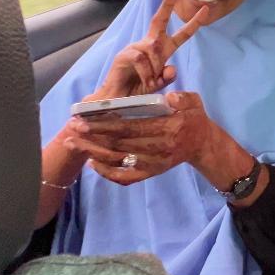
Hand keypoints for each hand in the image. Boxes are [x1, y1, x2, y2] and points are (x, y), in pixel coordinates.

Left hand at [66, 91, 219, 185]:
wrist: (202, 145)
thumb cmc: (194, 119)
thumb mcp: (194, 102)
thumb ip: (183, 99)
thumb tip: (168, 97)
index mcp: (168, 130)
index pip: (130, 128)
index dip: (105, 125)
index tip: (85, 120)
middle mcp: (158, 149)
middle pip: (118, 145)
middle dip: (92, 137)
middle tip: (72, 129)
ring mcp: (153, 164)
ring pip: (117, 161)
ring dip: (93, 153)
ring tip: (73, 143)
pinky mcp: (150, 173)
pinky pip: (125, 177)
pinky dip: (107, 173)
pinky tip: (92, 164)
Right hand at [88, 0, 207, 99]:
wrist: (118, 100)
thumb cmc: (138, 89)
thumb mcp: (159, 85)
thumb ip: (167, 78)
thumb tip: (172, 68)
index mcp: (162, 49)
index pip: (181, 34)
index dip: (194, 23)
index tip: (205, 9)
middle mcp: (149, 44)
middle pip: (160, 20)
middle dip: (167, 3)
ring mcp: (136, 47)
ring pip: (154, 49)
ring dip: (156, 69)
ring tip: (150, 83)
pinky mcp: (125, 54)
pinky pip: (142, 59)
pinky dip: (147, 73)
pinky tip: (144, 82)